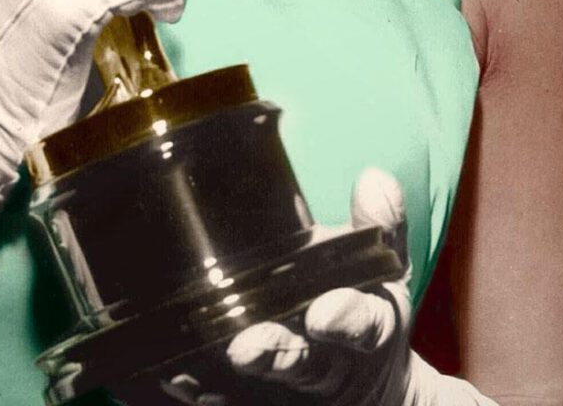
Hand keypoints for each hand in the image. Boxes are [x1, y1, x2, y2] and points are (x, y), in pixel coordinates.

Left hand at [165, 171, 492, 405]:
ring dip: (231, 378)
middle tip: (244, 346)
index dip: (345, 318)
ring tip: (197, 366)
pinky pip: (235, 400)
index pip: (365, 322)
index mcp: (370, 324)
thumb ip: (380, 224)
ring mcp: (297, 387)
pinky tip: (176, 379)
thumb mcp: (386, 267)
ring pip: (265, 385)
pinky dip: (209, 392)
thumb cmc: (366, 305)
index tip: (322, 313)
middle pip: (304, 360)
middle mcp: (332, 361)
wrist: (371, 388)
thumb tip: (374, 178)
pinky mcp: (264, 400)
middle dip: (274, 352)